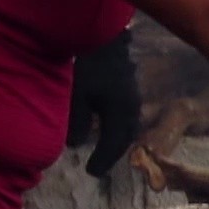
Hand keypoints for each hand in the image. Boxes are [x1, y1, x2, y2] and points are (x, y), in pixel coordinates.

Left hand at [66, 28, 142, 177]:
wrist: (102, 36)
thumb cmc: (87, 64)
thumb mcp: (77, 95)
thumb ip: (77, 122)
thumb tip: (76, 144)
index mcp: (120, 111)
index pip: (113, 144)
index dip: (102, 160)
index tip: (90, 172)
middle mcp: (132, 107)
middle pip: (124, 138)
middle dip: (111, 154)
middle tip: (97, 167)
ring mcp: (133, 97)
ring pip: (127, 128)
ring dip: (116, 142)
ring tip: (104, 151)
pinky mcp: (129, 88)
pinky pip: (126, 116)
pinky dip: (117, 128)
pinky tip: (108, 128)